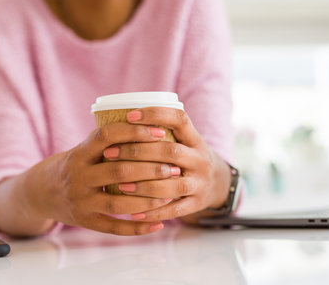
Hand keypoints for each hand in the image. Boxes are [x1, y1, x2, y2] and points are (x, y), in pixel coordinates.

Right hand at [18, 121, 178, 235]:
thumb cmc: (73, 165)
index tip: (160, 132)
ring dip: (148, 199)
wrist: (40, 192)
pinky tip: (158, 224)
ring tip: (170, 194)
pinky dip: (138, 227)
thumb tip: (150, 123)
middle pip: (119, 171)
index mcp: (79, 153)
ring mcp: (81, 201)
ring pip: (119, 201)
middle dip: (150, 169)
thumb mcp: (83, 149)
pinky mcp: (85, 221)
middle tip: (174, 167)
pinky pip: (115, 227)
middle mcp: (78, 176)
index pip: (107, 136)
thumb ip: (108, 142)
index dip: (134, 132)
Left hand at [102, 107, 231, 222]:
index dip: (155, 115)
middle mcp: (200, 159)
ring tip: (120, 186)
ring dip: (144, 185)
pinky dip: (153, 212)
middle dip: (137, 152)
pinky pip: (174, 210)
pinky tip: (133, 213)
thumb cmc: (189, 157)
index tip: (130, 116)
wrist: (219, 183)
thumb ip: (163, 131)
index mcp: (195, 139)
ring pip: (172, 185)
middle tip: (109, 153)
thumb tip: (121, 120)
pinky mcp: (197, 203)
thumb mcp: (185, 140)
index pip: (179, 119)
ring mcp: (200, 183)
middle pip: (170, 152)